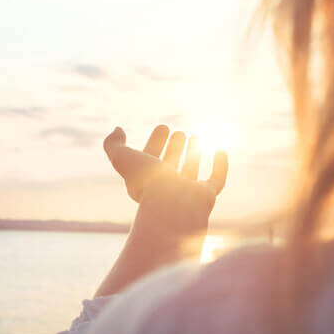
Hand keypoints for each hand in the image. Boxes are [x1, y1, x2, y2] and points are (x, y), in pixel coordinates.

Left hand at [94, 125, 227, 296]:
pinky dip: (220, 165)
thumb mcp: (121, 158)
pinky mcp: (206, 196)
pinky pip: (216, 180)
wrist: (172, 207)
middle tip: (179, 132)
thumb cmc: (146, 183)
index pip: (151, 160)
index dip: (155, 142)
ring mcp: (188, 193)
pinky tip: (220, 149)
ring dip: (193, 153)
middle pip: (171, 166)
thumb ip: (113, 144)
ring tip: (196, 136)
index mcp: (147, 182)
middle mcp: (167, 189)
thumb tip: (117, 129)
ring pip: (190, 171)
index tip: (163, 127)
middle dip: (174, 148)